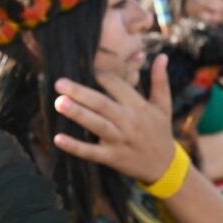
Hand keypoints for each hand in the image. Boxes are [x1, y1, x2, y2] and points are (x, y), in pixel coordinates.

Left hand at [52, 54, 176, 182]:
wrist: (164, 166)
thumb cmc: (160, 131)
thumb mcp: (163, 105)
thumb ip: (160, 80)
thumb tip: (162, 56)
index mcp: (138, 106)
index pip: (117, 85)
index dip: (99, 75)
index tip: (82, 67)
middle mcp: (128, 121)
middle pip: (102, 104)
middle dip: (80, 93)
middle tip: (59, 83)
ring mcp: (119, 140)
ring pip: (96, 125)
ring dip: (77, 114)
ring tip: (58, 102)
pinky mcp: (111, 157)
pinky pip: (91, 152)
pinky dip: (74, 146)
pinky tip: (58, 138)